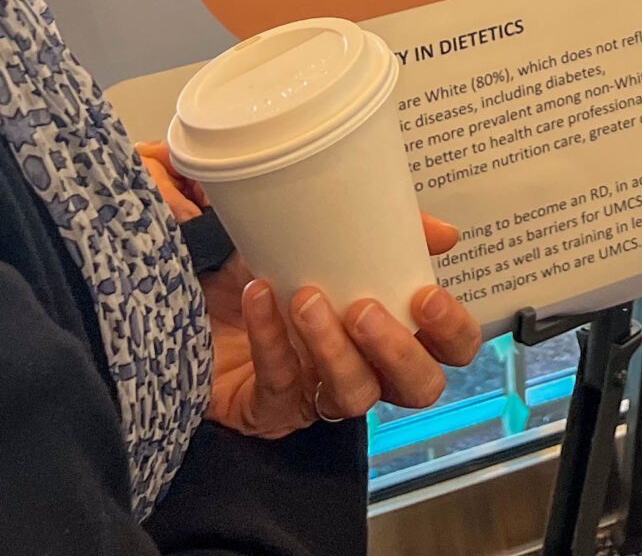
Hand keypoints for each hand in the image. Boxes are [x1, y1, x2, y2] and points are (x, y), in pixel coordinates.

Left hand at [138, 142, 482, 434]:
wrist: (190, 292)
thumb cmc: (269, 265)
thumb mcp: (323, 236)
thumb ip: (384, 230)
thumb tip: (445, 233)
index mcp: (391, 329)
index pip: (449, 350)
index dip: (452, 331)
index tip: (427, 293)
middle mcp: (367, 368)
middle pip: (417, 390)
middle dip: (399, 351)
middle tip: (365, 309)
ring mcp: (319, 394)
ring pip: (353, 397)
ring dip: (335, 349)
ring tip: (306, 298)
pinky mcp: (271, 410)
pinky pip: (281, 384)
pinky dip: (271, 338)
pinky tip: (258, 296)